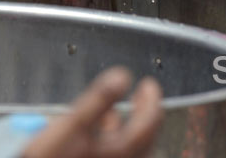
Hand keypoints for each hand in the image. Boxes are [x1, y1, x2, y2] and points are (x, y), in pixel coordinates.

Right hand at [22, 67, 162, 157]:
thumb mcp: (73, 124)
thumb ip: (99, 98)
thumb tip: (122, 76)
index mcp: (122, 151)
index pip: (150, 121)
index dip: (152, 99)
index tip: (148, 84)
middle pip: (143, 137)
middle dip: (144, 113)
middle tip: (143, 95)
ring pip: (129, 148)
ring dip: (128, 127)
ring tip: (119, 112)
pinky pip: (114, 155)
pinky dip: (113, 140)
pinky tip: (97, 135)